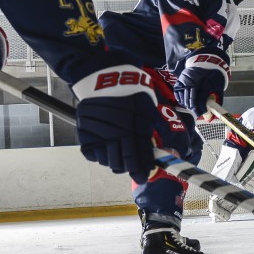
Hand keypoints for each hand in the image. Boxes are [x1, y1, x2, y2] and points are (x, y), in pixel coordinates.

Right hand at [74, 66, 196, 183]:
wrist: (104, 77)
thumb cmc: (130, 90)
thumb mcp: (149, 104)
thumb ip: (157, 125)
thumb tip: (168, 142)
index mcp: (135, 128)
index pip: (139, 157)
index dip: (142, 169)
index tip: (143, 176)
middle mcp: (116, 134)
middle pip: (122, 163)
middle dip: (129, 168)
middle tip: (132, 166)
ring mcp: (99, 135)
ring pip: (107, 161)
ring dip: (115, 162)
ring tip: (119, 155)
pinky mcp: (85, 133)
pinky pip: (92, 155)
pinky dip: (99, 155)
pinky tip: (106, 148)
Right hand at [173, 51, 229, 114]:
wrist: (206, 62)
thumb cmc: (213, 74)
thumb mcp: (219, 84)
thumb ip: (218, 97)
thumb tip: (216, 109)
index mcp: (206, 80)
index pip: (202, 96)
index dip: (201, 106)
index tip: (203, 112)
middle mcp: (194, 79)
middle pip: (192, 97)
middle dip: (194, 107)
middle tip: (196, 113)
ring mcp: (186, 79)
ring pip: (184, 95)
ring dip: (187, 104)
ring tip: (191, 109)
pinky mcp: (180, 79)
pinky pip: (177, 91)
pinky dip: (180, 98)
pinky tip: (185, 103)